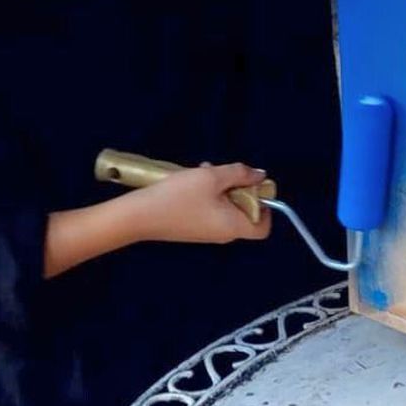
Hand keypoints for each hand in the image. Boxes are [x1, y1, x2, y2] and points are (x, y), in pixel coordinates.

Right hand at [129, 163, 272, 245]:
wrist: (138, 216)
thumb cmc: (178, 197)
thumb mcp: (212, 177)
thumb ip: (240, 173)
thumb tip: (260, 175)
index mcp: (234, 227)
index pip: (264, 227)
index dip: (266, 207)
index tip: (253, 187)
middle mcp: (224, 234)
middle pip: (245, 213)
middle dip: (239, 189)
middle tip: (224, 172)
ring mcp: (207, 233)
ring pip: (226, 208)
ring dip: (220, 187)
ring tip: (204, 170)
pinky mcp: (193, 228)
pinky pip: (211, 210)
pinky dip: (208, 194)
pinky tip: (191, 180)